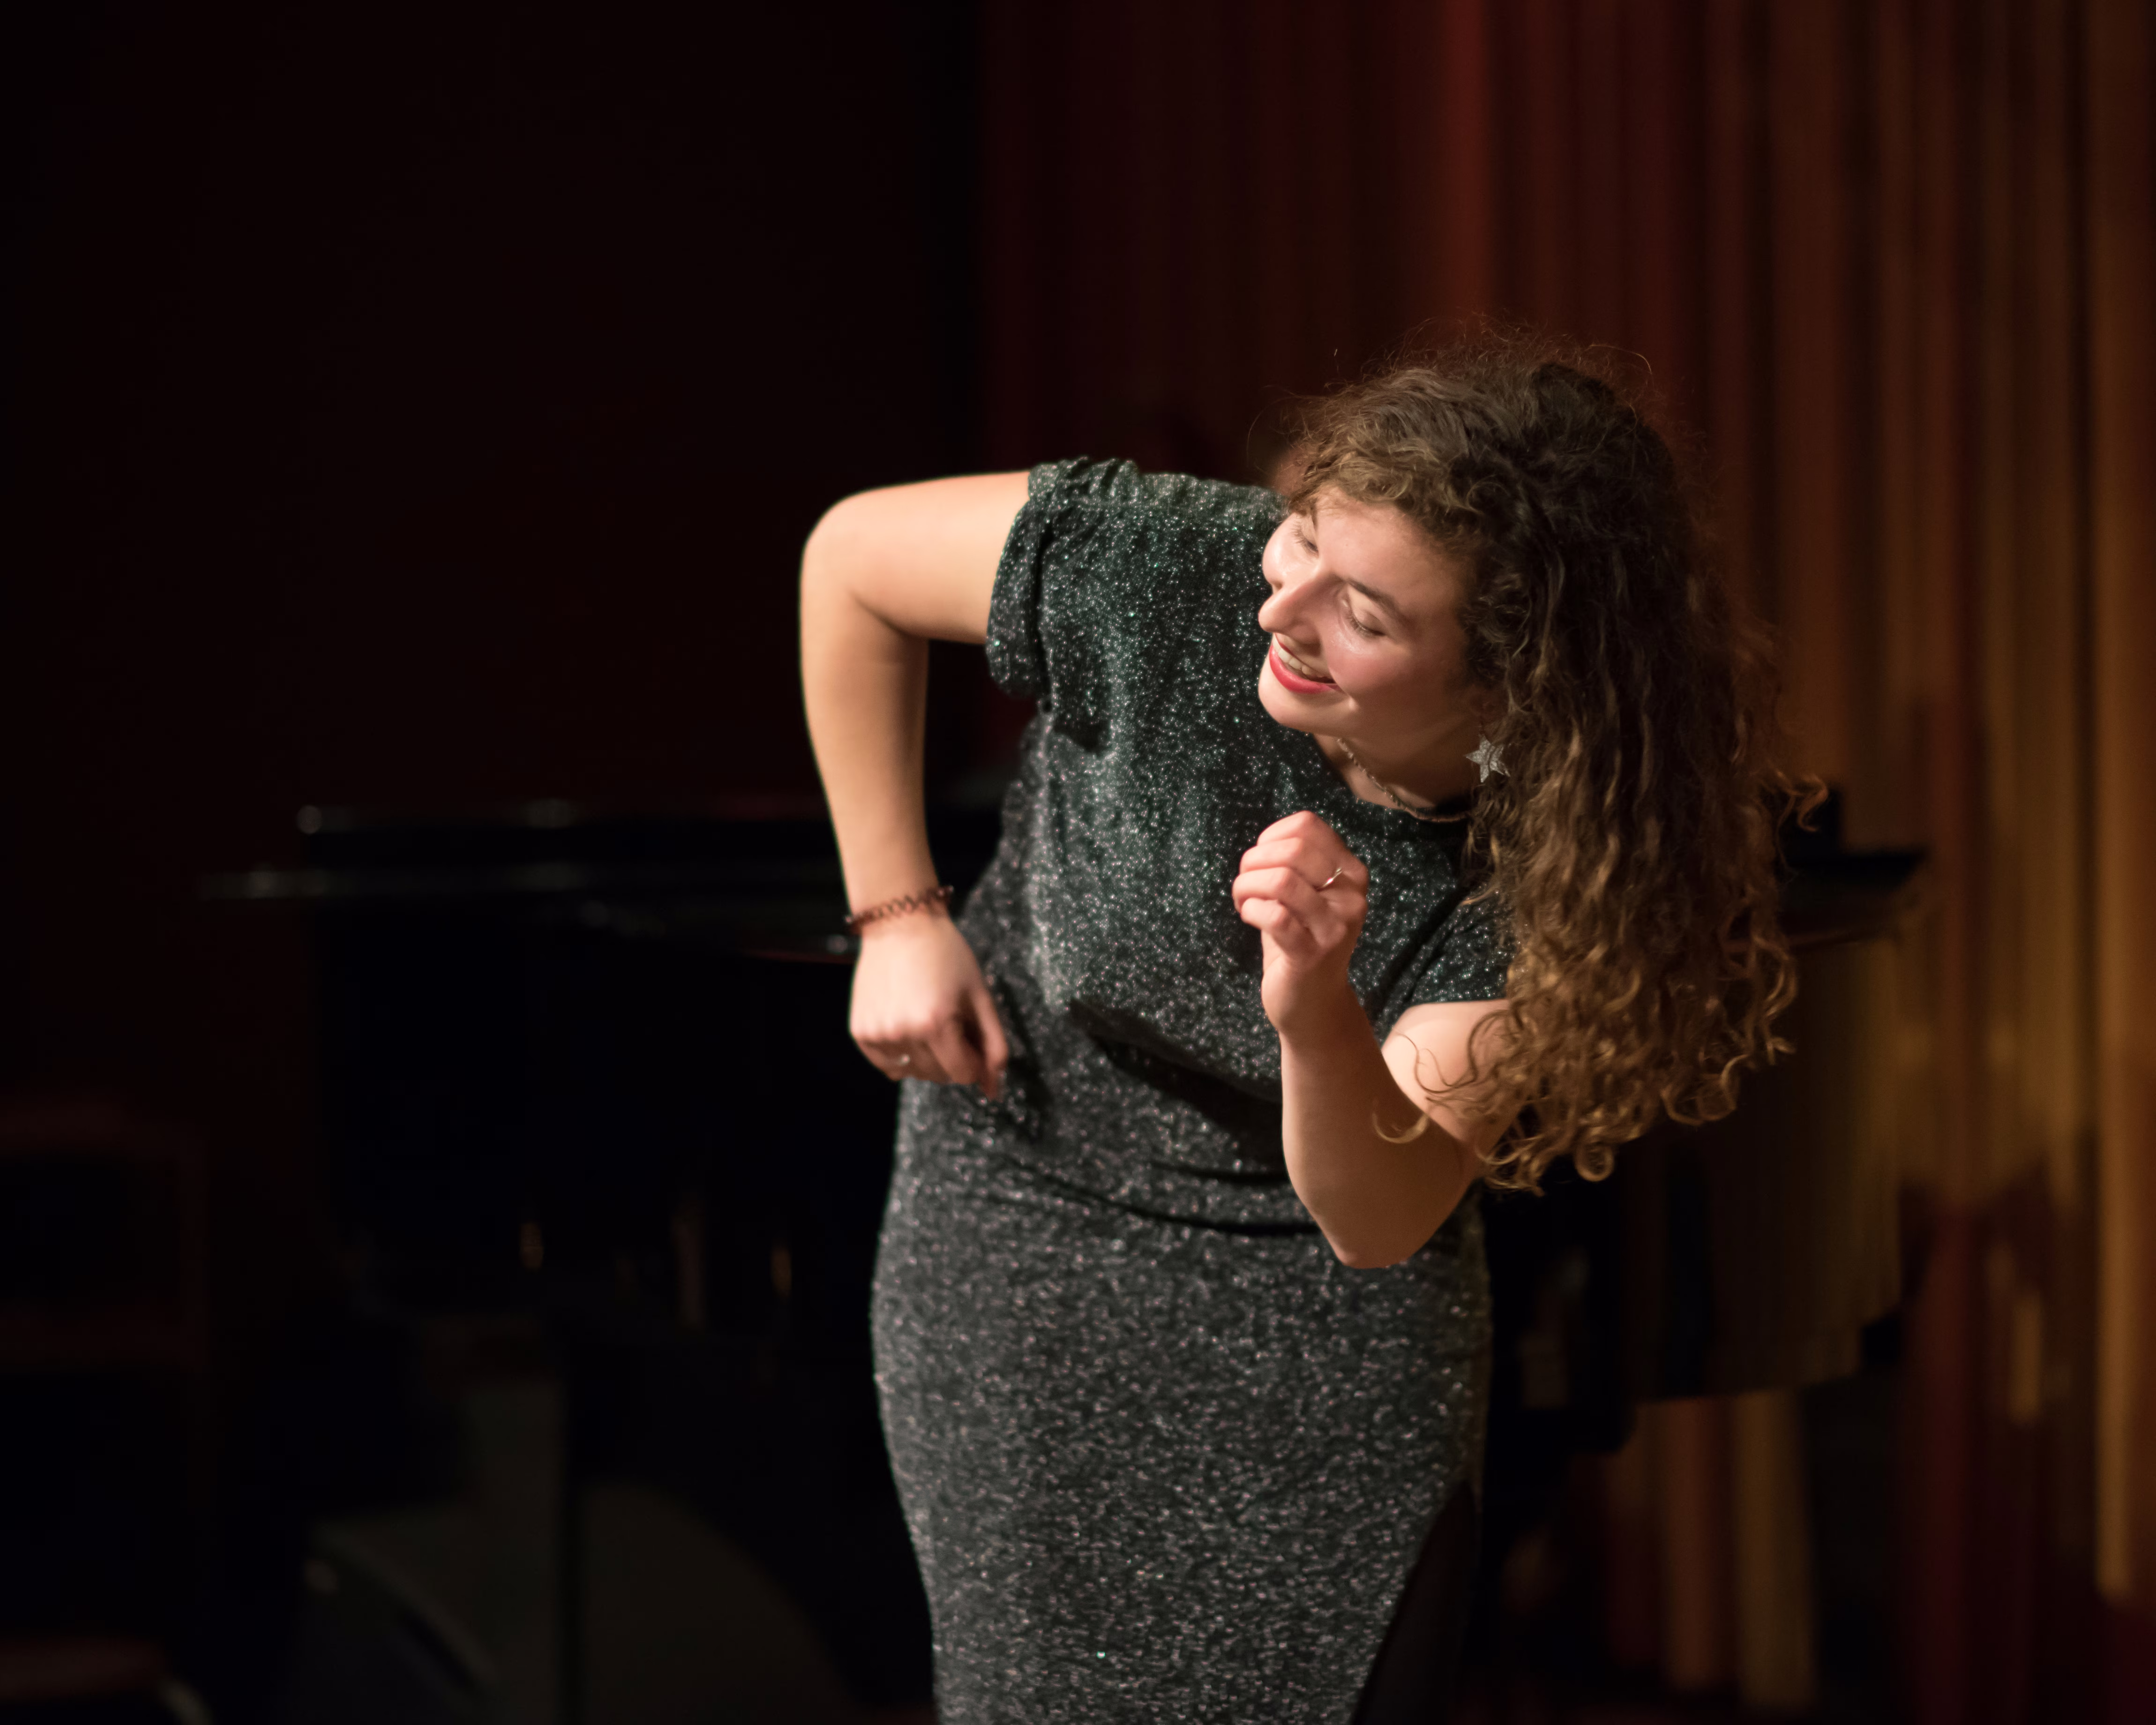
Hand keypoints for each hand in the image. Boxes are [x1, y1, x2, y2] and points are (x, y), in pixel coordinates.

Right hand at [849, 911, 1009, 1098]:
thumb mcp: (979, 996)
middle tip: (951, 1024)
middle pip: (937, 1075)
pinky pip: (887, 1065)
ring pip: (912, 1072)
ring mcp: (877, 1034)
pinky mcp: (860, 1032)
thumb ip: (994, 1045)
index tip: (972, 1038)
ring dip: (926, 1058)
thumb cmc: (947, 955)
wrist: (899, 924)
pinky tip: (906, 1026)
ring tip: (927, 1021)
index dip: (974, 1061)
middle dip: (952, 1058)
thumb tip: (993, 1091)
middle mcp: (903, 1033)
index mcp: (936, 1024)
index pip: (962, 1074)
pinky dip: (901, 1056)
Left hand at [1231, 811, 1368, 1039]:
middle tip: (1244, 885)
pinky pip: (1274, 915)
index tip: (1260, 862)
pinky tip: (1249, 917)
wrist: (1313, 1006)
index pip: (1308, 825)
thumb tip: (1264, 843)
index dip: (1270, 837)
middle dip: (1253, 862)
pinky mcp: (1313, 954)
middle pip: (1291, 849)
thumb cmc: (1300, 941)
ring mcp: (1335, 927)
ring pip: (1282, 880)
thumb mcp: (1306, 896)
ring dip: (1247, 886)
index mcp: (1351, 873)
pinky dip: (1251, 910)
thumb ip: (1294, 864)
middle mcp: (1351, 896)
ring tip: (1243, 902)